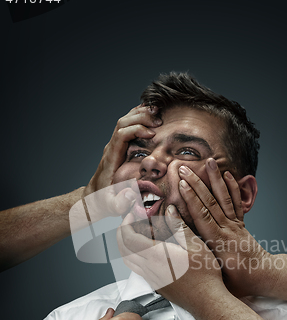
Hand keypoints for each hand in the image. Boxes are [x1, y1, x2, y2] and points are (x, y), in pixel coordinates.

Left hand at [83, 104, 161, 218]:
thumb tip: (129, 195)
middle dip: (141, 117)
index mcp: (111, 158)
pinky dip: (138, 118)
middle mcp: (111, 148)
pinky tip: (150, 116)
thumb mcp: (110, 206)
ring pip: (124, 121)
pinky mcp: (119, 147)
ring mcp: (114, 146)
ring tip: (158, 113)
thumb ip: (119, 203)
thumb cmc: (104, 201)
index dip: (136, 130)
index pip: (121, 134)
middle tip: (159, 120)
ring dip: (140, 115)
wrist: (94, 198)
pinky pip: (127, 126)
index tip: (152, 135)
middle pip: (122, 122)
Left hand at [116, 205, 224, 312]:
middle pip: (123, 249)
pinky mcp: (155, 285)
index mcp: (156, 255)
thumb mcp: (196, 244)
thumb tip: (169, 210)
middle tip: (128, 222)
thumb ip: (179, 226)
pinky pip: (137, 269)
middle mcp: (149, 268)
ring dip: (125, 246)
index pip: (128, 238)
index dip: (125, 225)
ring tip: (134, 235)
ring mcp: (151, 278)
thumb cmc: (205, 274)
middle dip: (121, 233)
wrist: (207, 300)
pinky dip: (134, 256)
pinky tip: (146, 251)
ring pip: (128, 260)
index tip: (131, 215)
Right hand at [177, 161, 276, 297]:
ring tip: (209, 162)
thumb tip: (181, 253)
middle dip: (196, 183)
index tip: (181, 185)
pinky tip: (228, 175)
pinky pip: (236, 203)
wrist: (266, 276)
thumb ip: (200, 261)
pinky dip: (232, 188)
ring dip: (215, 179)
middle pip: (210, 202)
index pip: (202, 216)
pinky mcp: (241, 224)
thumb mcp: (216, 275)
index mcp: (218, 242)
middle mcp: (227, 230)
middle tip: (184, 168)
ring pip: (224, 198)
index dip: (191, 199)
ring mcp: (235, 225)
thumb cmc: (241, 281)